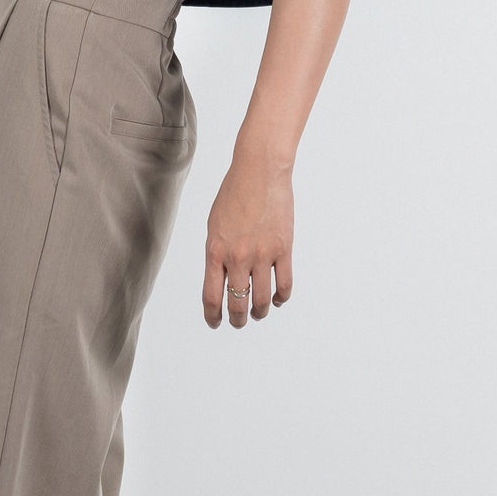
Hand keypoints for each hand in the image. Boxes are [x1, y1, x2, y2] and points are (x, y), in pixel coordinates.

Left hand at [203, 149, 293, 327]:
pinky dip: (281, 298)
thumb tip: (223, 280)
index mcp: (215, 251)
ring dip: (259, 312)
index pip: (211, 296)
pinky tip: (277, 299)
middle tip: (239, 322)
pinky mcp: (283, 249)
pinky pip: (284, 285)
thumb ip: (217, 254)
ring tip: (258, 313)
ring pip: (261, 300)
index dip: (213, 316)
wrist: (259, 172)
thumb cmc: (234, 195)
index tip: (215, 323)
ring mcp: (262, 254)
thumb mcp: (214, 226)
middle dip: (237, 319)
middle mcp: (237, 257)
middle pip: (237, 303)